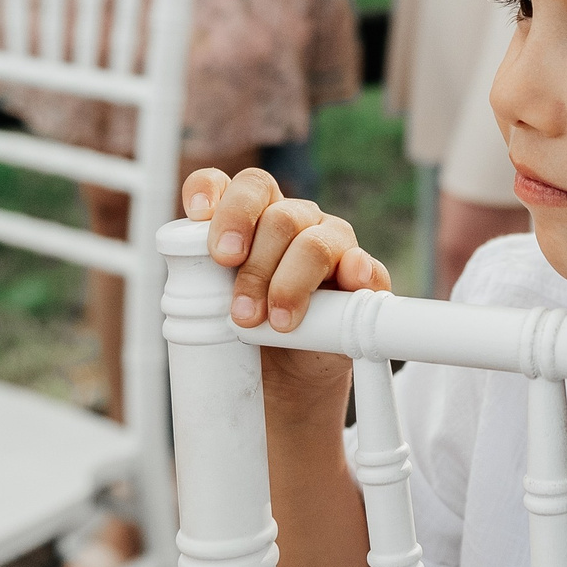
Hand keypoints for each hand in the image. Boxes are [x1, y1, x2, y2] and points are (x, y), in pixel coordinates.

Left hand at [183, 166, 391, 406]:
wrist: (287, 379)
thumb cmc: (247, 336)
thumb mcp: (211, 311)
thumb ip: (202, 289)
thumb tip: (201, 285)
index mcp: (250, 218)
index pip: (232, 186)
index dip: (214, 194)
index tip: (200, 220)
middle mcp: (292, 221)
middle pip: (277, 215)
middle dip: (255, 264)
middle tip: (241, 311)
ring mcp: (331, 244)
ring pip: (314, 243)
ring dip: (291, 283)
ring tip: (279, 324)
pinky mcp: (363, 277)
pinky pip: (365, 265)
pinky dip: (357, 271)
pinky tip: (348, 281)